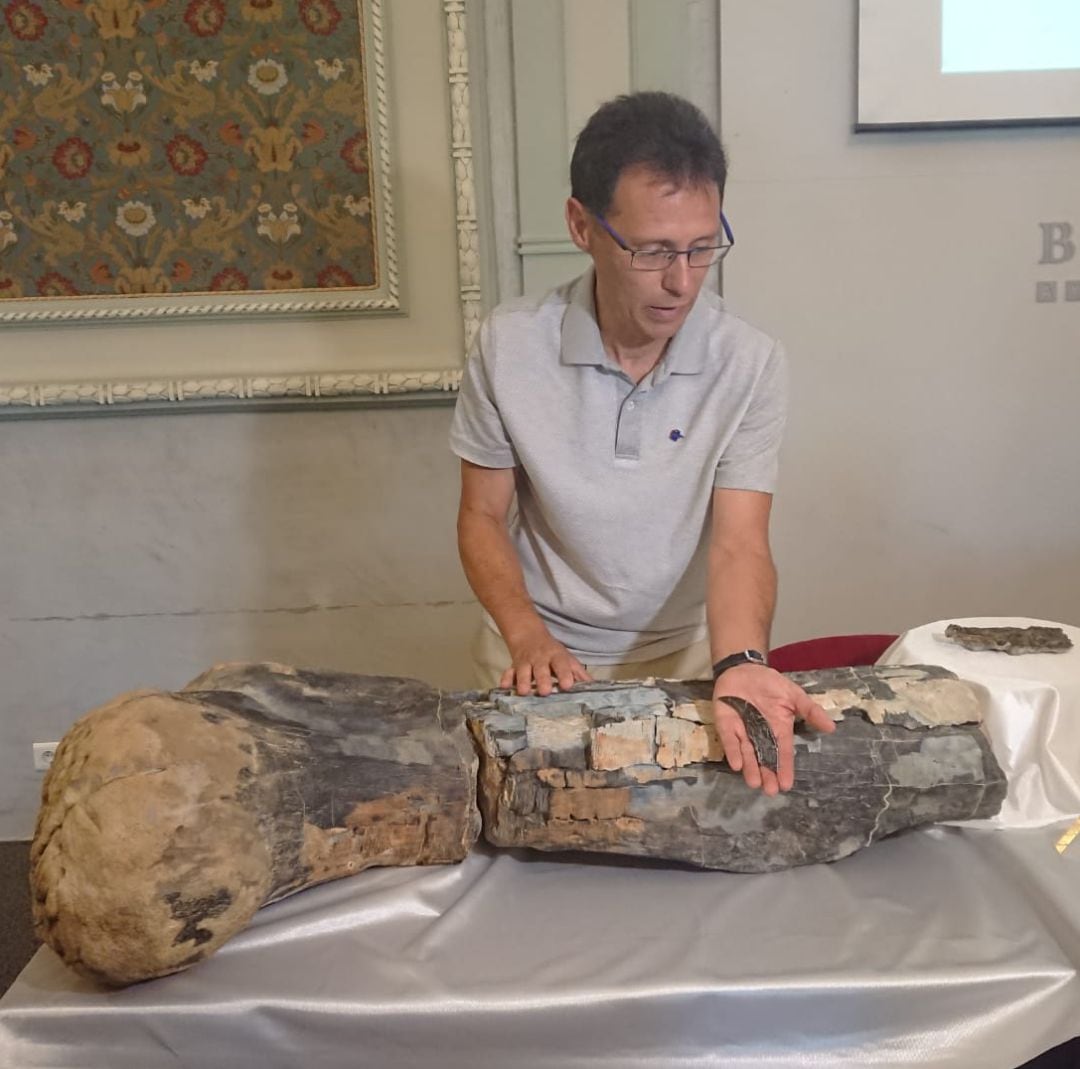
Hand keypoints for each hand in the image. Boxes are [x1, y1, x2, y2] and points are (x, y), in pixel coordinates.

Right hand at [500, 624, 591, 695]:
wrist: (528, 634)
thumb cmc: (552, 653)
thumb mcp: (567, 659)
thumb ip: (579, 674)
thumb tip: (595, 688)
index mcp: (556, 657)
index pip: (562, 664)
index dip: (565, 674)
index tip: (568, 685)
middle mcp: (541, 659)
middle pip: (541, 669)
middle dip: (543, 679)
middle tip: (545, 692)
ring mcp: (526, 662)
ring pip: (523, 671)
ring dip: (523, 681)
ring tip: (524, 692)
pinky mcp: (513, 666)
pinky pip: (508, 672)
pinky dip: (506, 679)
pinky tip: (504, 688)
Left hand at [712, 664, 834, 794]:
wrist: (744, 668)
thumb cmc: (770, 684)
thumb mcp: (793, 695)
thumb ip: (810, 710)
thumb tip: (831, 727)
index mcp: (778, 729)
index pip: (782, 752)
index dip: (784, 768)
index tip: (786, 785)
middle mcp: (760, 734)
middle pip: (764, 757)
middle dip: (766, 774)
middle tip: (770, 791)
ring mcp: (742, 730)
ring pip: (747, 753)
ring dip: (750, 768)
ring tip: (754, 783)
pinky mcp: (726, 724)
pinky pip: (729, 739)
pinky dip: (733, 751)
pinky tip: (736, 765)